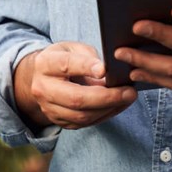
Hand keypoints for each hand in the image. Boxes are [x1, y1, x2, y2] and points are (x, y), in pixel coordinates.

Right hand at [14, 41, 137, 130]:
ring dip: (109, 109)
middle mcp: (43, 88)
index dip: (86, 67)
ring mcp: (49, 108)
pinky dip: (105, 115)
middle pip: (76, 99)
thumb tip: (108, 70)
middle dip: (106, 97)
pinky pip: (84, 123)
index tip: (105, 69)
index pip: (65, 65)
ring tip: (128, 98)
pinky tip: (118, 105)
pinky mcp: (59, 121)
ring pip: (82, 116)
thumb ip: (88, 56)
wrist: (42, 77)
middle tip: (129, 92)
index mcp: (45, 64)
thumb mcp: (72, 48)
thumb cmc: (63, 58)